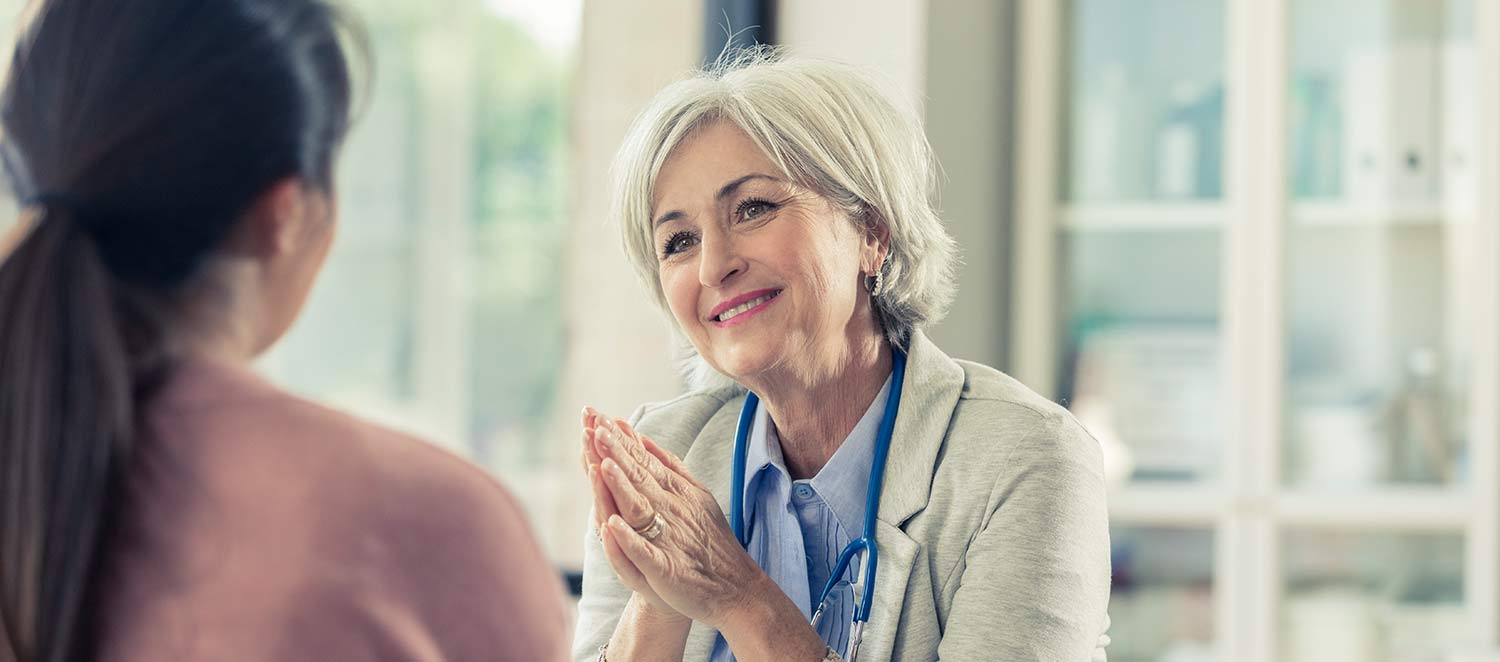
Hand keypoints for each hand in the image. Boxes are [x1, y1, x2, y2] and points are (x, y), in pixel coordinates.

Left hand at [588, 413, 765, 628]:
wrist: (734, 588)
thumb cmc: (709, 540)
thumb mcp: (696, 494)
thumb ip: (669, 466)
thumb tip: (641, 438)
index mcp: (674, 492)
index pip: (642, 461)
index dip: (620, 440)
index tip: (600, 417)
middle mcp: (671, 510)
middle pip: (638, 477)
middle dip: (616, 452)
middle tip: (597, 426)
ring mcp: (668, 539)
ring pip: (639, 508)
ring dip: (621, 486)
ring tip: (603, 465)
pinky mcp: (666, 569)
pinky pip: (645, 552)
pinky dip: (629, 539)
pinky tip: (613, 526)